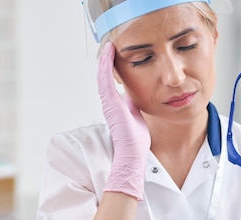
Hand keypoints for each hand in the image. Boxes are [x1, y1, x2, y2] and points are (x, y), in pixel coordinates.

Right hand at [98, 42, 150, 200]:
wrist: (133, 152)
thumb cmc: (136, 140)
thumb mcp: (137, 117)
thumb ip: (134, 107)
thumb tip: (136, 100)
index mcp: (116, 104)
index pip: (112, 82)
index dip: (114, 68)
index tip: (117, 55)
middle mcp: (109, 101)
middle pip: (106, 76)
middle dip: (107, 61)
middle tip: (110, 46)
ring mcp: (108, 100)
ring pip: (103, 74)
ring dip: (106, 59)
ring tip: (109, 45)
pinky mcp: (109, 101)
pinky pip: (105, 78)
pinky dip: (106, 63)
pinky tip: (109, 50)